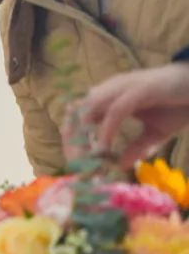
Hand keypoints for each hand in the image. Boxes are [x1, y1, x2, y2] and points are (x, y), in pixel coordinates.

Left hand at [72, 63, 188, 167]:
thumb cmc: (178, 106)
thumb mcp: (155, 132)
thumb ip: (138, 146)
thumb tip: (122, 165)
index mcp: (112, 95)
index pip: (82, 113)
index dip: (74, 134)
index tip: (74, 158)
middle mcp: (112, 88)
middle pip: (80, 111)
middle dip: (74, 136)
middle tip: (75, 162)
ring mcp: (124, 87)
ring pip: (92, 108)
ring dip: (86, 134)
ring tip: (85, 157)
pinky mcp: (138, 90)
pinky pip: (116, 111)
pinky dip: (107, 129)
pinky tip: (103, 147)